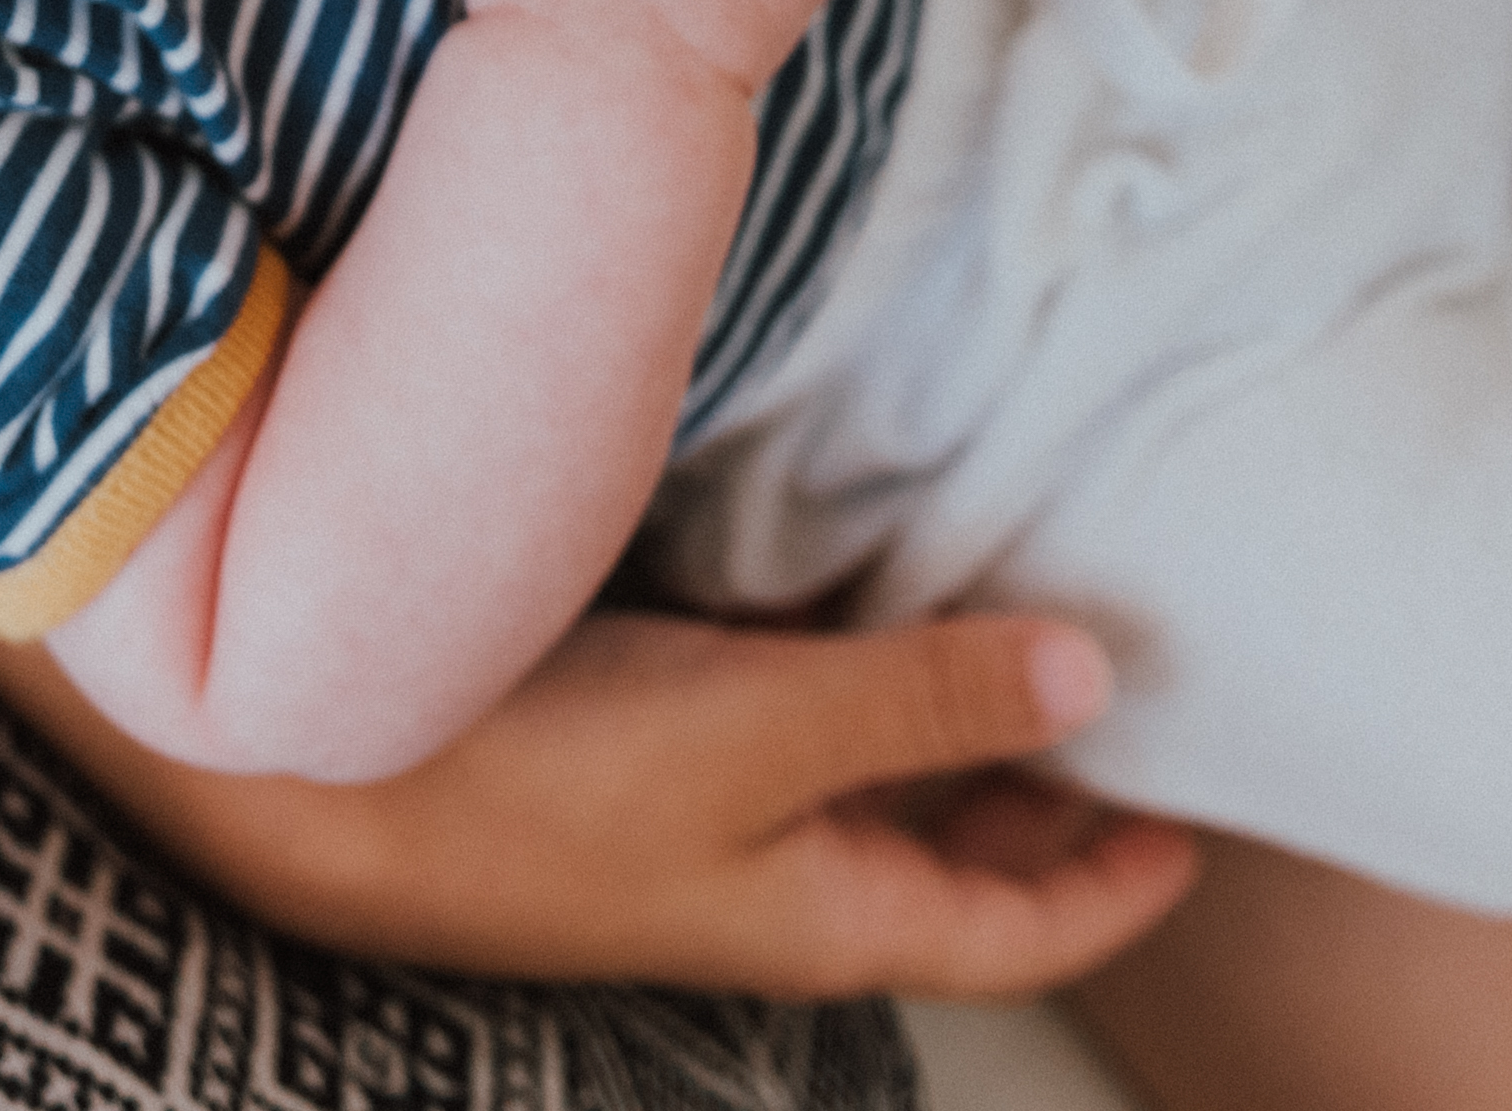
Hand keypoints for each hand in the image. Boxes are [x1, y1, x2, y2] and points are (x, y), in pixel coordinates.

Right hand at [0, 596, 1197, 1000]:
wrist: (320, 775)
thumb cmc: (541, 776)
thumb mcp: (759, 734)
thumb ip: (925, 703)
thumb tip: (1094, 680)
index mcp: (828, 912)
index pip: (1017, 931)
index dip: (1114, 881)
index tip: (1191, 820)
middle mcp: (771, 875)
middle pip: (945, 859)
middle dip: (1037, 798)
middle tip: (1116, 700)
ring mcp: (692, 813)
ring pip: (860, 785)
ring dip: (937, 722)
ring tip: (1006, 623)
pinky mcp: (623, 738)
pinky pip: (773, 716)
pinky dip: (834, 663)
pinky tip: (835, 580)